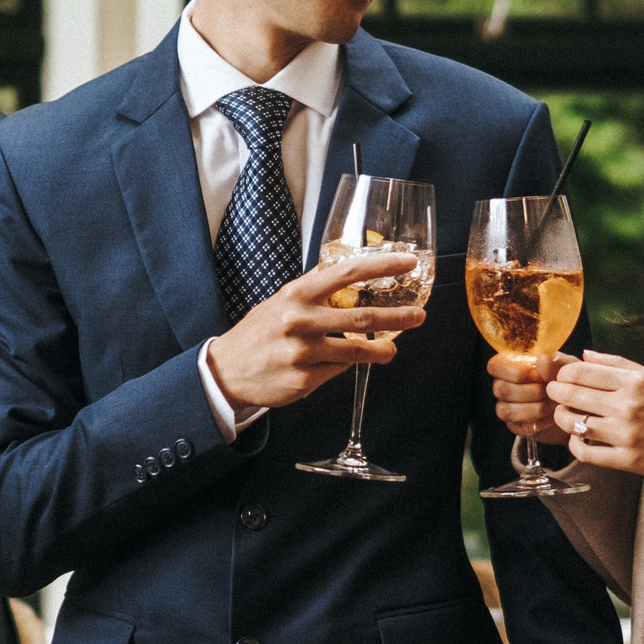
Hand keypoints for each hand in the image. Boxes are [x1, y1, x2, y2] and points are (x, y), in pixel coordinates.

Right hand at [206, 251, 426, 415]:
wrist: (225, 371)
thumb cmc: (259, 333)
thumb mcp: (282, 302)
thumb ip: (314, 292)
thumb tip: (352, 278)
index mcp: (297, 294)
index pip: (348, 272)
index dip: (383, 266)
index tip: (408, 263)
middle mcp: (301, 321)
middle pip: (363, 316)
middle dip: (398, 317)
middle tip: (418, 316)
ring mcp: (303, 352)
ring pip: (357, 350)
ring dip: (381, 350)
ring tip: (390, 349)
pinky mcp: (304, 380)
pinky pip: (338, 371)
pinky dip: (344, 366)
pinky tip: (337, 363)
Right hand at [487, 351, 573, 445]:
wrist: (578, 408)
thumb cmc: (568, 381)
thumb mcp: (566, 368)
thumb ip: (554, 364)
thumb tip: (541, 360)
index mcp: (512, 365)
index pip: (495, 365)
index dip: (514, 371)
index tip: (538, 375)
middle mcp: (505, 386)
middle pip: (500, 389)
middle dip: (530, 391)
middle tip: (550, 391)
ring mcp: (509, 407)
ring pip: (506, 410)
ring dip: (534, 408)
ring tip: (552, 404)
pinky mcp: (517, 426)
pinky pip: (521, 426)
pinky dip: (541, 421)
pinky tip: (552, 416)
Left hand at [545, 349, 643, 495]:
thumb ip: (617, 364)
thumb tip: (584, 354)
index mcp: (635, 382)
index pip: (582, 372)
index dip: (563, 373)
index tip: (560, 377)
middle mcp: (628, 406)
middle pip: (572, 395)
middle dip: (556, 392)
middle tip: (554, 394)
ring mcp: (626, 435)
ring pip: (573, 424)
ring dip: (562, 419)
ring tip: (564, 415)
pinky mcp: (627, 461)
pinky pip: (586, 453)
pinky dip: (575, 445)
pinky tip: (577, 439)